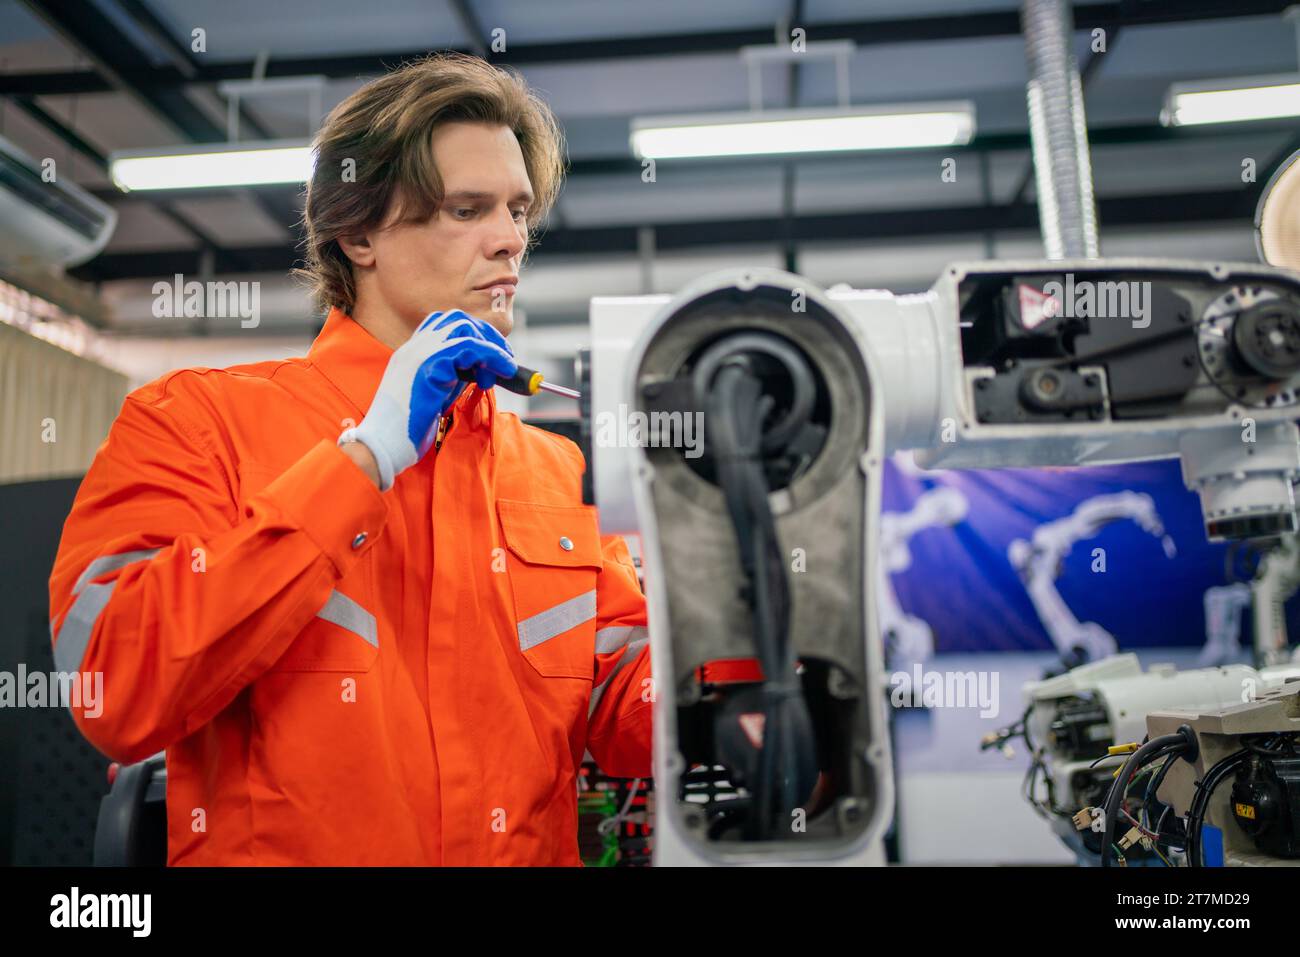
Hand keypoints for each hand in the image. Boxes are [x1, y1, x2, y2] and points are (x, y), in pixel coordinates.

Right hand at [338, 310, 515, 489]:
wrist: (382, 446)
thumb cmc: (406, 429)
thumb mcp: (434, 395)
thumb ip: (453, 377)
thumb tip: (483, 369)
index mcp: (411, 353)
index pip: (444, 325)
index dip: (474, 335)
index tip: (493, 357)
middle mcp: (413, 348)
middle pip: (456, 319)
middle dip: (486, 335)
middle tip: (505, 359)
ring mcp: (419, 354)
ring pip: (463, 328)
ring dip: (491, 345)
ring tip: (502, 371)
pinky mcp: (429, 367)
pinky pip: (469, 347)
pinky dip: (493, 355)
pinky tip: (504, 370)